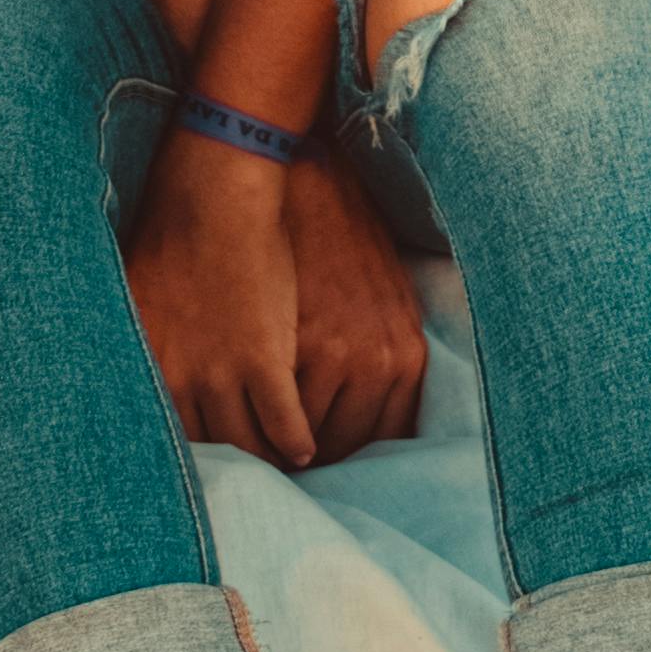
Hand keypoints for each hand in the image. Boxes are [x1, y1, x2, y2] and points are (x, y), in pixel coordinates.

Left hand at [126, 132, 312, 468]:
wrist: (213, 197)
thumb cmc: (170, 237)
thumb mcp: (131, 300)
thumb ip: (132, 347)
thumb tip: (107, 367)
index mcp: (144, 369)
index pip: (162, 436)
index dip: (186, 457)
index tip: (197, 470)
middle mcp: (178, 382)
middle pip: (208, 447)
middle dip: (228, 466)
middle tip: (246, 477)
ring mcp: (223, 374)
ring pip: (248, 442)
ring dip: (266, 459)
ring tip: (278, 467)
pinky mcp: (266, 361)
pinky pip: (285, 421)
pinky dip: (296, 439)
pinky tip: (303, 448)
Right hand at [282, 145, 425, 460]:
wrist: (312, 189)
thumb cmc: (348, 244)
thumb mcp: (392, 304)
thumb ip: (389, 364)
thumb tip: (377, 424)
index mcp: (405, 359)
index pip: (381, 438)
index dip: (352, 453)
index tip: (329, 458)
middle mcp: (376, 364)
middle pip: (345, 443)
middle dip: (319, 457)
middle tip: (292, 462)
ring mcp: (331, 358)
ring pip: (304, 436)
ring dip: (282, 445)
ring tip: (264, 447)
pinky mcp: (283, 350)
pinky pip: (272, 413)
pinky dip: (258, 423)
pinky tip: (245, 421)